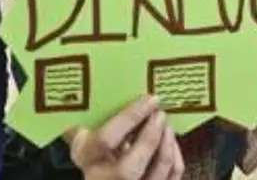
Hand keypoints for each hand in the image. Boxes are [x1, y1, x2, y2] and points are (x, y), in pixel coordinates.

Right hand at [67, 96, 183, 179]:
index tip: (149, 99)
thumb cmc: (92, 149)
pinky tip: (171, 143)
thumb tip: (94, 87)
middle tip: (160, 114)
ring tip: (168, 126)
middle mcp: (104, 179)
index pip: (105, 140)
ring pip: (154, 177)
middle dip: (150, 139)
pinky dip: (174, 161)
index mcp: (86, 157)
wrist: (100, 174)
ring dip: (166, 148)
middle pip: (129, 168)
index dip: (131, 117)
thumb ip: (87, 118)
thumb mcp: (81, 135)